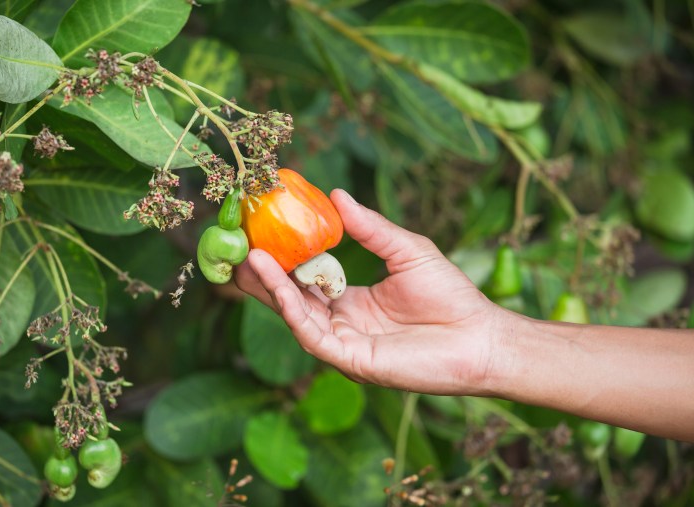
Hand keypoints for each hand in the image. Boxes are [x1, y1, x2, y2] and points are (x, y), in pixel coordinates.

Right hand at [236, 189, 505, 395]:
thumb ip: (370, 227)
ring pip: (294, 316)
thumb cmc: (449, 295)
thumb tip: (337, 195)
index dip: (280, 258)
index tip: (260, 231)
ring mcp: (344, 344)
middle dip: (262, 275)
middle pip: (290, 299)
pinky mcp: (351, 361)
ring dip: (269, 288)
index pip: (304, 279)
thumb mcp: (405, 250)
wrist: (480, 337)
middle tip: (237, 246)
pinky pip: (312, 335)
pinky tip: (278, 281)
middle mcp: (341, 323)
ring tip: (250, 257)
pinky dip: (292, 308)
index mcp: (350, 301)